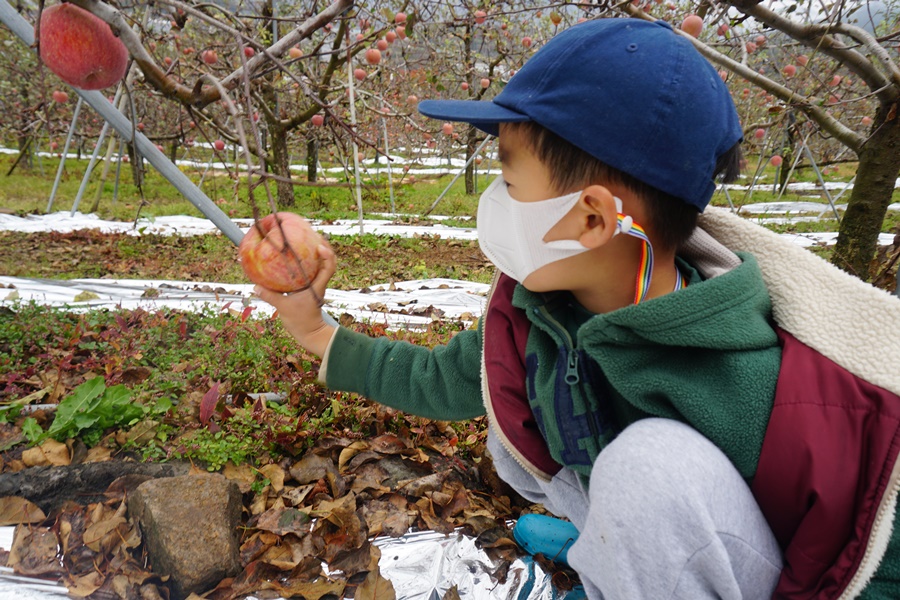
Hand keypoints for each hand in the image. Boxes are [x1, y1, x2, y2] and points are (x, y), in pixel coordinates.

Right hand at [253, 242, 336, 356]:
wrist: (310, 334)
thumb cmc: (301, 322)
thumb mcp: (284, 308)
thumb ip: (270, 296)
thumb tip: (255, 286)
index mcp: (317, 286)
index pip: (329, 266)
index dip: (327, 254)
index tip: (320, 244)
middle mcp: (319, 283)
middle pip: (326, 261)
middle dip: (321, 246)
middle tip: (310, 234)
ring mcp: (315, 286)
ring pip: (319, 266)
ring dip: (313, 254)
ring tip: (301, 241)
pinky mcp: (310, 290)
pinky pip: (309, 273)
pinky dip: (303, 264)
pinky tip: (290, 260)